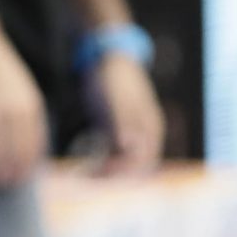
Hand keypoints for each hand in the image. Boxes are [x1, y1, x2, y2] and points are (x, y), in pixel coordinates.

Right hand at [0, 29, 49, 188]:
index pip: (34, 146)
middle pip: (16, 153)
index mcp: (31, 106)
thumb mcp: (21, 87)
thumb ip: (25, 112)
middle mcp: (14, 111)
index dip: (28, 166)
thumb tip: (27, 141)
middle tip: (4, 186)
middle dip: (11, 174)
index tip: (23, 179)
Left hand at [84, 52, 165, 176]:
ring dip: (108, 173)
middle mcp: (144, 135)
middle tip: (90, 179)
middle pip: (134, 166)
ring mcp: (131, 133)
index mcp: (150, 128)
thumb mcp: (116, 97)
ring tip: (87, 176)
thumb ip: (123, 121)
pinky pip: (113, 155)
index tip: (101, 174)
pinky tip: (88, 166)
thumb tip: (128, 145)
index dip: (123, 172)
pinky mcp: (117, 131)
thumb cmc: (113, 76)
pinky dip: (103, 162)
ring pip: (123, 163)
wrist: (106, 56)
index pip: (142, 161)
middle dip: (114, 176)